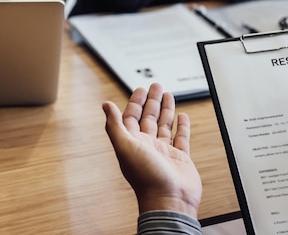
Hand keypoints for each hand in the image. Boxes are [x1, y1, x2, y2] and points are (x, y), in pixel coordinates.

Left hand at [102, 83, 201, 216]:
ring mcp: (164, 152)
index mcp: (133, 143)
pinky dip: (182, 126)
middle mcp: (147, 146)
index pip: (132, 117)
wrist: (169, 201)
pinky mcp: (180, 158)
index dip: (135, 102)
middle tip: (156, 86)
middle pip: (148, 118)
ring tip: (168, 94)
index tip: (141, 88)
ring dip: (166, 109)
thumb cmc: (146, 178)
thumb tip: (105, 105)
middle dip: (152, 101)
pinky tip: (182, 116)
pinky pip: (181, 138)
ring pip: (164, 125)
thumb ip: (114, 125)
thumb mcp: (125, 147)